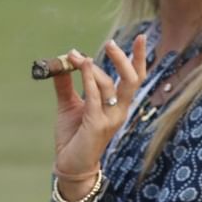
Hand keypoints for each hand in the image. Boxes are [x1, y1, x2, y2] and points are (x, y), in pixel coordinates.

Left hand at [52, 34, 148, 194]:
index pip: (135, 78)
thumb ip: (67, 84)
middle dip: (123, 60)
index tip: (140, 37)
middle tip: (110, 44)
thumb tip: (61, 62)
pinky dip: (88, 80)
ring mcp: (110, 119)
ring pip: (110, 86)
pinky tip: (79, 66)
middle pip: (132, 80)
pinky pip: (94, 98)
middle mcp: (119, 110)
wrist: (69, 163)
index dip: (139, 58)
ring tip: (75, 56)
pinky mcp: (97, 126)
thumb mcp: (69, 104)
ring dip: (92, 68)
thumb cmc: (73, 135)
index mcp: (117, 104)